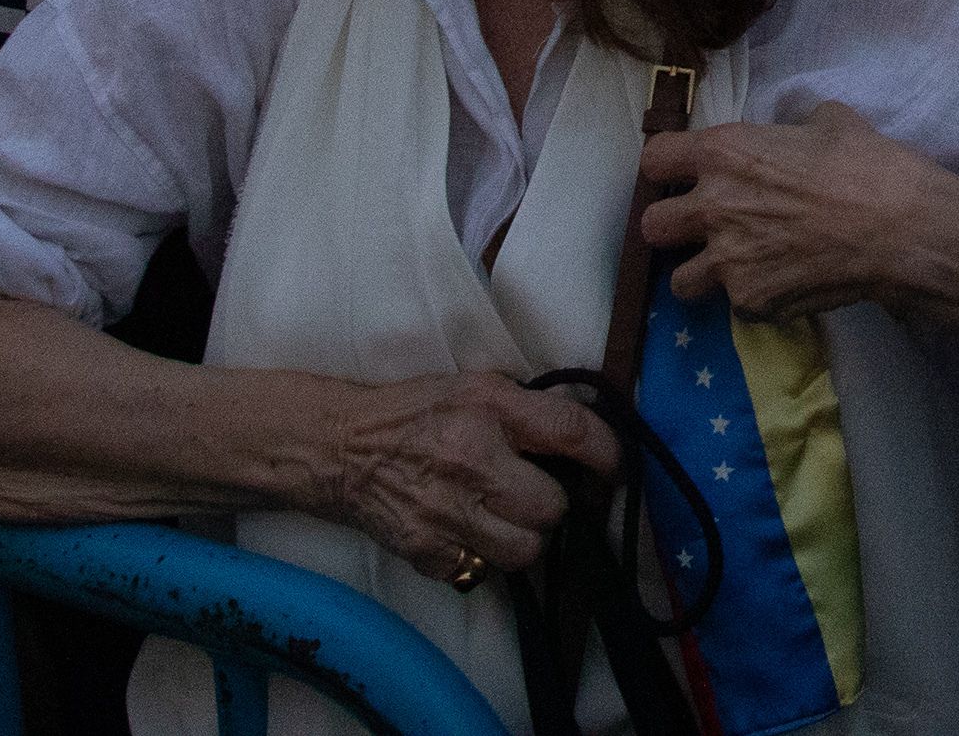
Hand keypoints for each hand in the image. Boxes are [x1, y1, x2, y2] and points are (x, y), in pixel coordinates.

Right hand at [297, 370, 612, 581]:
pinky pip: (482, 571)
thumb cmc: (414, 413)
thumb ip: (527, 410)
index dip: (608, 454)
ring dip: (523, 537)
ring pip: (525, 549)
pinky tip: (468, 532)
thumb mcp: (473, 388)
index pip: (572, 431)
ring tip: (504, 518)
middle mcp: (472, 458)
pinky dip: (483, 557)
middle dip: (550, 503)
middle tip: (533, 493)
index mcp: (489, 407)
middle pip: (553, 506)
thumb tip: (584, 440)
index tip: (617, 470)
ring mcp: (448, 511)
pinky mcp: (427, 551)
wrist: (340, 448)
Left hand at [638, 104, 958, 324]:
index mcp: (724, 152)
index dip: (669, 168)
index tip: (684, 176)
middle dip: (673, 228)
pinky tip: (787, 283)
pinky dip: (755, 297)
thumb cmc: (867, 164)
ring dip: (703, 274)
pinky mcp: (750, 302)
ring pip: (680, 282)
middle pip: (651, 226)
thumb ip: (793, 127)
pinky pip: (735, 305)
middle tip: (704, 228)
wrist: (900, 228)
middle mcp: (712, 207)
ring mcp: (728, 261)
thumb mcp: (830, 121)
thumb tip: (797, 132)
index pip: (654, 159)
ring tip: (739, 267)